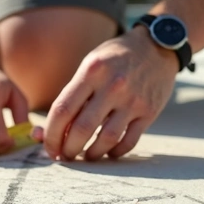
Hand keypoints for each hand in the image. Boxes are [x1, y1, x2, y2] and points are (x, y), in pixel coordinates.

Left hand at [42, 28, 177, 160]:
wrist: (157, 47)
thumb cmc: (115, 59)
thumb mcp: (90, 66)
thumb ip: (72, 96)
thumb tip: (46, 132)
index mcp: (91, 71)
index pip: (63, 110)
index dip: (51, 134)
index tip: (49, 147)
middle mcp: (112, 85)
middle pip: (82, 128)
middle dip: (68, 149)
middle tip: (65, 156)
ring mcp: (133, 99)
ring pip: (106, 139)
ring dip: (92, 154)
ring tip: (86, 156)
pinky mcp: (149, 111)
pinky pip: (129, 141)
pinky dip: (115, 152)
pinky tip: (108, 152)